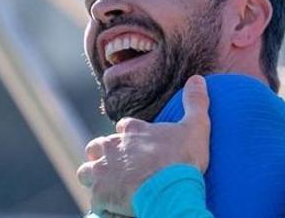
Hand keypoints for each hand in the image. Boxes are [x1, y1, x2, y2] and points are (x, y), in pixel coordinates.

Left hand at [77, 75, 211, 215]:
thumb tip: (197, 78)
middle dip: (103, 154)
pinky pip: (93, 199)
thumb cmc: (182, 159)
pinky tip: (111, 206)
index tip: (137, 142)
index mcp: (133, 130)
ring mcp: (103, 170)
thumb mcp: (196, 127)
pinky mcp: (100, 193)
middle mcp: (113, 147)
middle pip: (98, 146)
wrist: (169, 189)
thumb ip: (195, 103)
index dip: (129, 134)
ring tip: (107, 186)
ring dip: (94, 177)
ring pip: (86, 171)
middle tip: (117, 166)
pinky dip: (101, 203)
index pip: (124, 127)